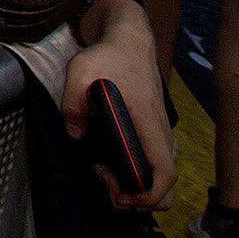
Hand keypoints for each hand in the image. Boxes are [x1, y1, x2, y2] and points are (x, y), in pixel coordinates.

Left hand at [64, 17, 175, 209]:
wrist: (129, 40)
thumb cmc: (109, 56)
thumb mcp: (80, 71)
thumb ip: (72, 103)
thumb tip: (76, 134)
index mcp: (149, 124)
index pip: (165, 173)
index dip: (149, 194)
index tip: (123, 196)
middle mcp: (160, 133)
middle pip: (166, 184)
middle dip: (139, 197)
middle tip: (106, 184)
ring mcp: (158, 133)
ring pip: (158, 174)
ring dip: (133, 184)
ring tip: (103, 171)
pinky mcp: (151, 131)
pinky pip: (151, 162)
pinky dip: (133, 171)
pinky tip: (107, 160)